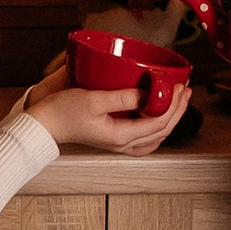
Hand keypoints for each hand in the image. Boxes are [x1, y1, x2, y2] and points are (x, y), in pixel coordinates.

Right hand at [17, 58, 182, 156]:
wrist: (44, 125)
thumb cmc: (62, 112)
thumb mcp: (93, 100)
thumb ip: (123, 97)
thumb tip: (149, 92)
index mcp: (121, 136)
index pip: (159, 122)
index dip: (174, 104)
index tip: (180, 85)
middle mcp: (123, 144)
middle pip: (162, 130)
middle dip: (178, 110)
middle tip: (186, 90)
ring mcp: (118, 144)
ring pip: (155, 137)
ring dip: (170, 119)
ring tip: (177, 101)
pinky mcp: (113, 138)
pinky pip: (144, 138)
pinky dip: (156, 127)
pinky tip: (156, 116)